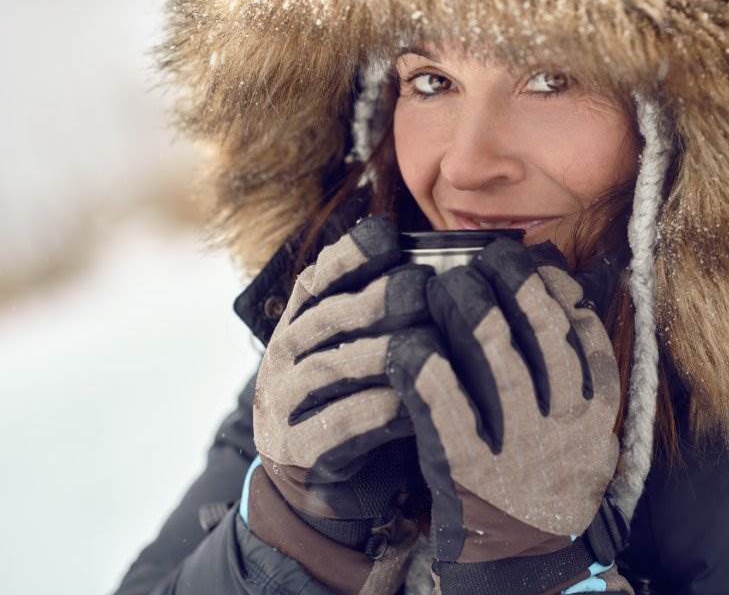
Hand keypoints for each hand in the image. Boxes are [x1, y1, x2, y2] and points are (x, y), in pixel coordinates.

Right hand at [252, 215, 431, 544]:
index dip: (350, 254)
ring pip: (327, 368)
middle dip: (376, 299)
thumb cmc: (364, 404)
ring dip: (378, 352)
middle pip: (326, 318)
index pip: (318, 277)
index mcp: (301, 322)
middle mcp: (285, 356)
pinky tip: (413, 405)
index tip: (391, 237)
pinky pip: (335, 427)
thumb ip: (388, 313)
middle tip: (423, 287)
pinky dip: (375, 413)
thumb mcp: (367, 350)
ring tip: (425, 343)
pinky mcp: (296, 451)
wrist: (325, 491)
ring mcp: (284, 404)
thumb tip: (443, 265)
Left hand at [386, 238, 621, 588]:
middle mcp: (565, 426)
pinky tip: (409, 344)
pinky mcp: (471, 472)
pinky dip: (428, 372)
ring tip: (443, 283)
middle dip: (511, 284)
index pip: (583, 330)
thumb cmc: (546, 472)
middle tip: (480, 259)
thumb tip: (565, 282)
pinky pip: (448, 411)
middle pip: (542, 335)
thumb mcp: (584, 425)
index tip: (526, 258)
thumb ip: (577, 363)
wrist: (524, 558)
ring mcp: (520, 449)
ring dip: (470, 312)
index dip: (552, 285)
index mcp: (596, 409)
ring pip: (500, 364)